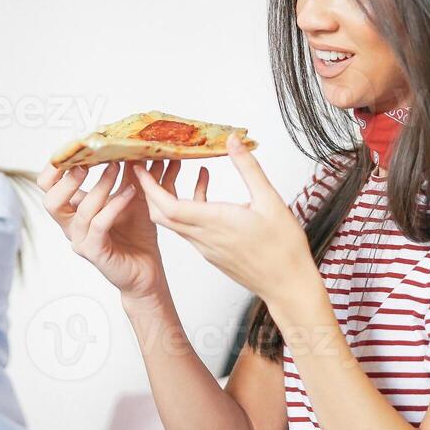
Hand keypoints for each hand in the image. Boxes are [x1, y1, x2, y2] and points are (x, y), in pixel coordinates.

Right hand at [38, 160, 204, 302]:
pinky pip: (99, 225)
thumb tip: (129, 141)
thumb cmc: (136, 232)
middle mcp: (71, 225)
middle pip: (50, 200)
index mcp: (73, 210)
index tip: (75, 148)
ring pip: (81, 210)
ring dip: (101, 186)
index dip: (55, 167)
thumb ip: (125, 172)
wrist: (147, 269)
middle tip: (89, 162)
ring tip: (118, 168)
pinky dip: (114, 205)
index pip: (48, 186)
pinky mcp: (95, 252)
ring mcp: (81, 240)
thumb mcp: (130, 194)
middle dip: (67, 178)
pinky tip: (130, 191)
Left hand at [133, 136, 319, 317]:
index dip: (149, 187)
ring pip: (175, 222)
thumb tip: (233, 142)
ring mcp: (207, 248)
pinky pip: (190, 229)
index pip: (168, 207)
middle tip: (146, 168)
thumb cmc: (283, 249)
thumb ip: (248, 168)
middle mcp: (205, 238)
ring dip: (169, 197)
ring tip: (175, 171)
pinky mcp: (213, 253)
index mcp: (215, 223)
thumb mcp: (270, 200)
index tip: (140, 169)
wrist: (288, 287)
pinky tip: (204, 190)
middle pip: (162, 215)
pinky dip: (188, 208)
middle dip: (149, 190)